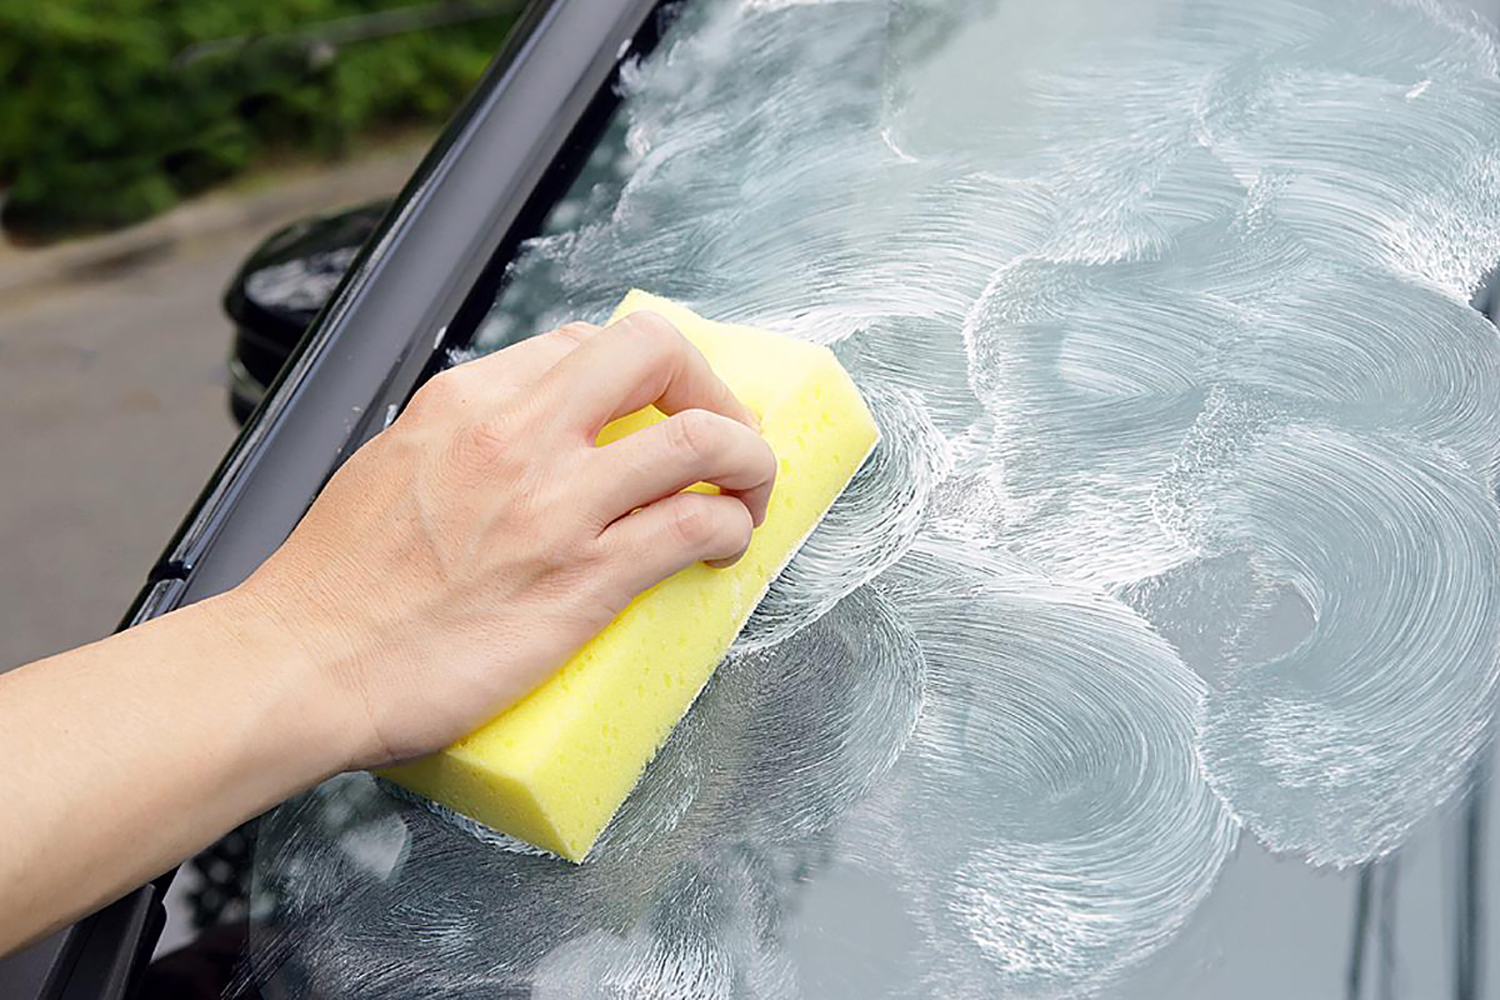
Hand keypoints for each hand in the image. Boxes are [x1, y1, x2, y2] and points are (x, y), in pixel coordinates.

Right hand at [231, 311, 775, 768]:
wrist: (302, 664)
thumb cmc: (336, 585)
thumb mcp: (393, 465)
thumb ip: (463, 443)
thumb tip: (520, 449)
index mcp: (467, 401)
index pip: (585, 345)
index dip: (640, 375)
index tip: (657, 409)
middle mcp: (518, 435)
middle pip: (655, 352)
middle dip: (709, 387)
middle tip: (720, 432)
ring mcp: (556, 506)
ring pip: (700, 440)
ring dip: (748, 460)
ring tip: (750, 489)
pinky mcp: (583, 580)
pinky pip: (693, 526)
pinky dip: (731, 528)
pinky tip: (725, 544)